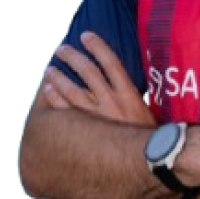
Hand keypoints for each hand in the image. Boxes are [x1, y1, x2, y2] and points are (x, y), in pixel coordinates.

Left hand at [42, 32, 156, 127]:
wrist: (151, 163)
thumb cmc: (147, 136)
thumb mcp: (144, 110)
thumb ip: (128, 94)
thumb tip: (116, 79)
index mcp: (129, 93)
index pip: (111, 61)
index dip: (97, 46)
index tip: (85, 35)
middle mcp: (112, 102)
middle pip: (88, 71)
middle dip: (72, 57)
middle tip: (60, 49)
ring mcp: (98, 118)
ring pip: (73, 91)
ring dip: (58, 77)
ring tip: (48, 70)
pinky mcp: (89, 134)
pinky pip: (66, 113)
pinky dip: (55, 100)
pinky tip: (48, 91)